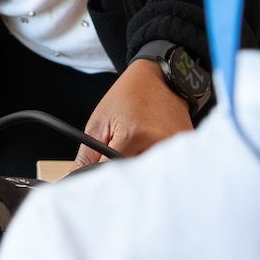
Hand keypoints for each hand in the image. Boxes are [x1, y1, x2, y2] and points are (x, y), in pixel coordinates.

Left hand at [73, 59, 191, 168]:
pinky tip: (153, 146)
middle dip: (122, 174)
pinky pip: (166, 168)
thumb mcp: (99, 122)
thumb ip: (87, 156)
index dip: (102, 177)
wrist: (160, 79)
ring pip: (149, 176)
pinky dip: (155, 164)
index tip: (100, 173)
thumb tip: (75, 180)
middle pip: (133, 178)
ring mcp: (174, 147)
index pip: (112, 173)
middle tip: (121, 155)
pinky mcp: (185, 148)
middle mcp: (157, 143)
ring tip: (138, 148)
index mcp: (133, 135)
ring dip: (140, 169)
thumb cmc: (127, 97)